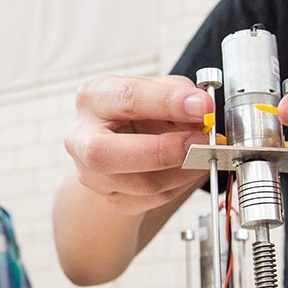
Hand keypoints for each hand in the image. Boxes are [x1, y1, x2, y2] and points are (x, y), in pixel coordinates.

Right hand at [64, 74, 212, 214]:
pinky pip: (153, 199)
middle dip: (166, 150)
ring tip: (205, 152)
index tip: (203, 107)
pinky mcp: (111, 198)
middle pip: (110, 153)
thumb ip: (178, 94)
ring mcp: (93, 173)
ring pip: (143, 183)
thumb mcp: (156, 88)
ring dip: (184, 169)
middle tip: (204, 141)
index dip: (169, 102)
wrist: (120, 139)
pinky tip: (190, 167)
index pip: (129, 98)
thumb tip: (203, 112)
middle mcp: (83, 137)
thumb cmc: (137, 110)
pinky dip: (181, 184)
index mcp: (94, 97)